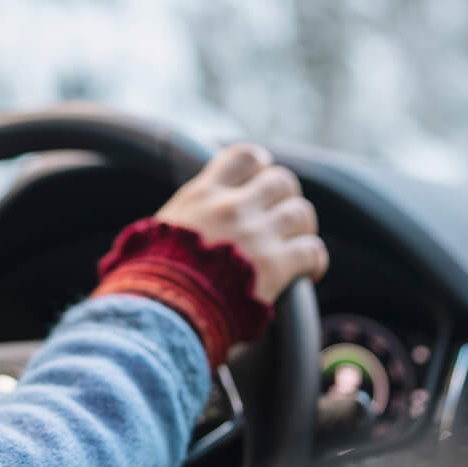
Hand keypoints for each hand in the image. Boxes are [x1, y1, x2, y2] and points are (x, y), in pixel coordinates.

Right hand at [151, 142, 327, 303]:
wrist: (163, 309)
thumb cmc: (153, 278)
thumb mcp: (156, 231)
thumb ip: (180, 218)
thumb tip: (175, 222)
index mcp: (202, 195)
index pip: (245, 157)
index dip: (260, 167)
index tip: (261, 180)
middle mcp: (232, 207)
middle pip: (281, 181)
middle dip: (286, 198)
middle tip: (281, 218)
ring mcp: (256, 234)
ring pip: (302, 212)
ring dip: (302, 229)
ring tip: (295, 245)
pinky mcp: (275, 265)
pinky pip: (312, 250)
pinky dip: (315, 261)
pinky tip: (309, 272)